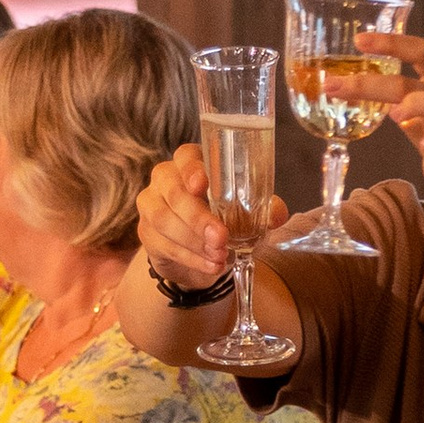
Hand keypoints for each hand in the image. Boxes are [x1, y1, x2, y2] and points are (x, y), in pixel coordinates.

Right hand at [135, 143, 281, 292]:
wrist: (199, 254)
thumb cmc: (225, 220)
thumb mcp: (248, 213)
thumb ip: (264, 210)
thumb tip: (277, 213)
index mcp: (192, 164)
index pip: (186, 156)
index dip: (192, 168)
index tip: (202, 184)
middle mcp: (166, 179)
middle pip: (174, 192)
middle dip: (198, 217)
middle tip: (221, 237)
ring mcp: (151, 204)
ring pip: (165, 220)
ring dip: (195, 241)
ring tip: (220, 256)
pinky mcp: (146, 233)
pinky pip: (164, 245)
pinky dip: (190, 258)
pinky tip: (211, 266)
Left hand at [343, 30, 423, 211]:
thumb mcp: (414, 109)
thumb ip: (391, 95)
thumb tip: (349, 84)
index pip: (418, 51)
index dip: (390, 43)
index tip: (358, 41)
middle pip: (416, 81)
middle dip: (374, 82)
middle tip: (336, 86)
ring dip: (419, 105)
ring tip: (394, 115)